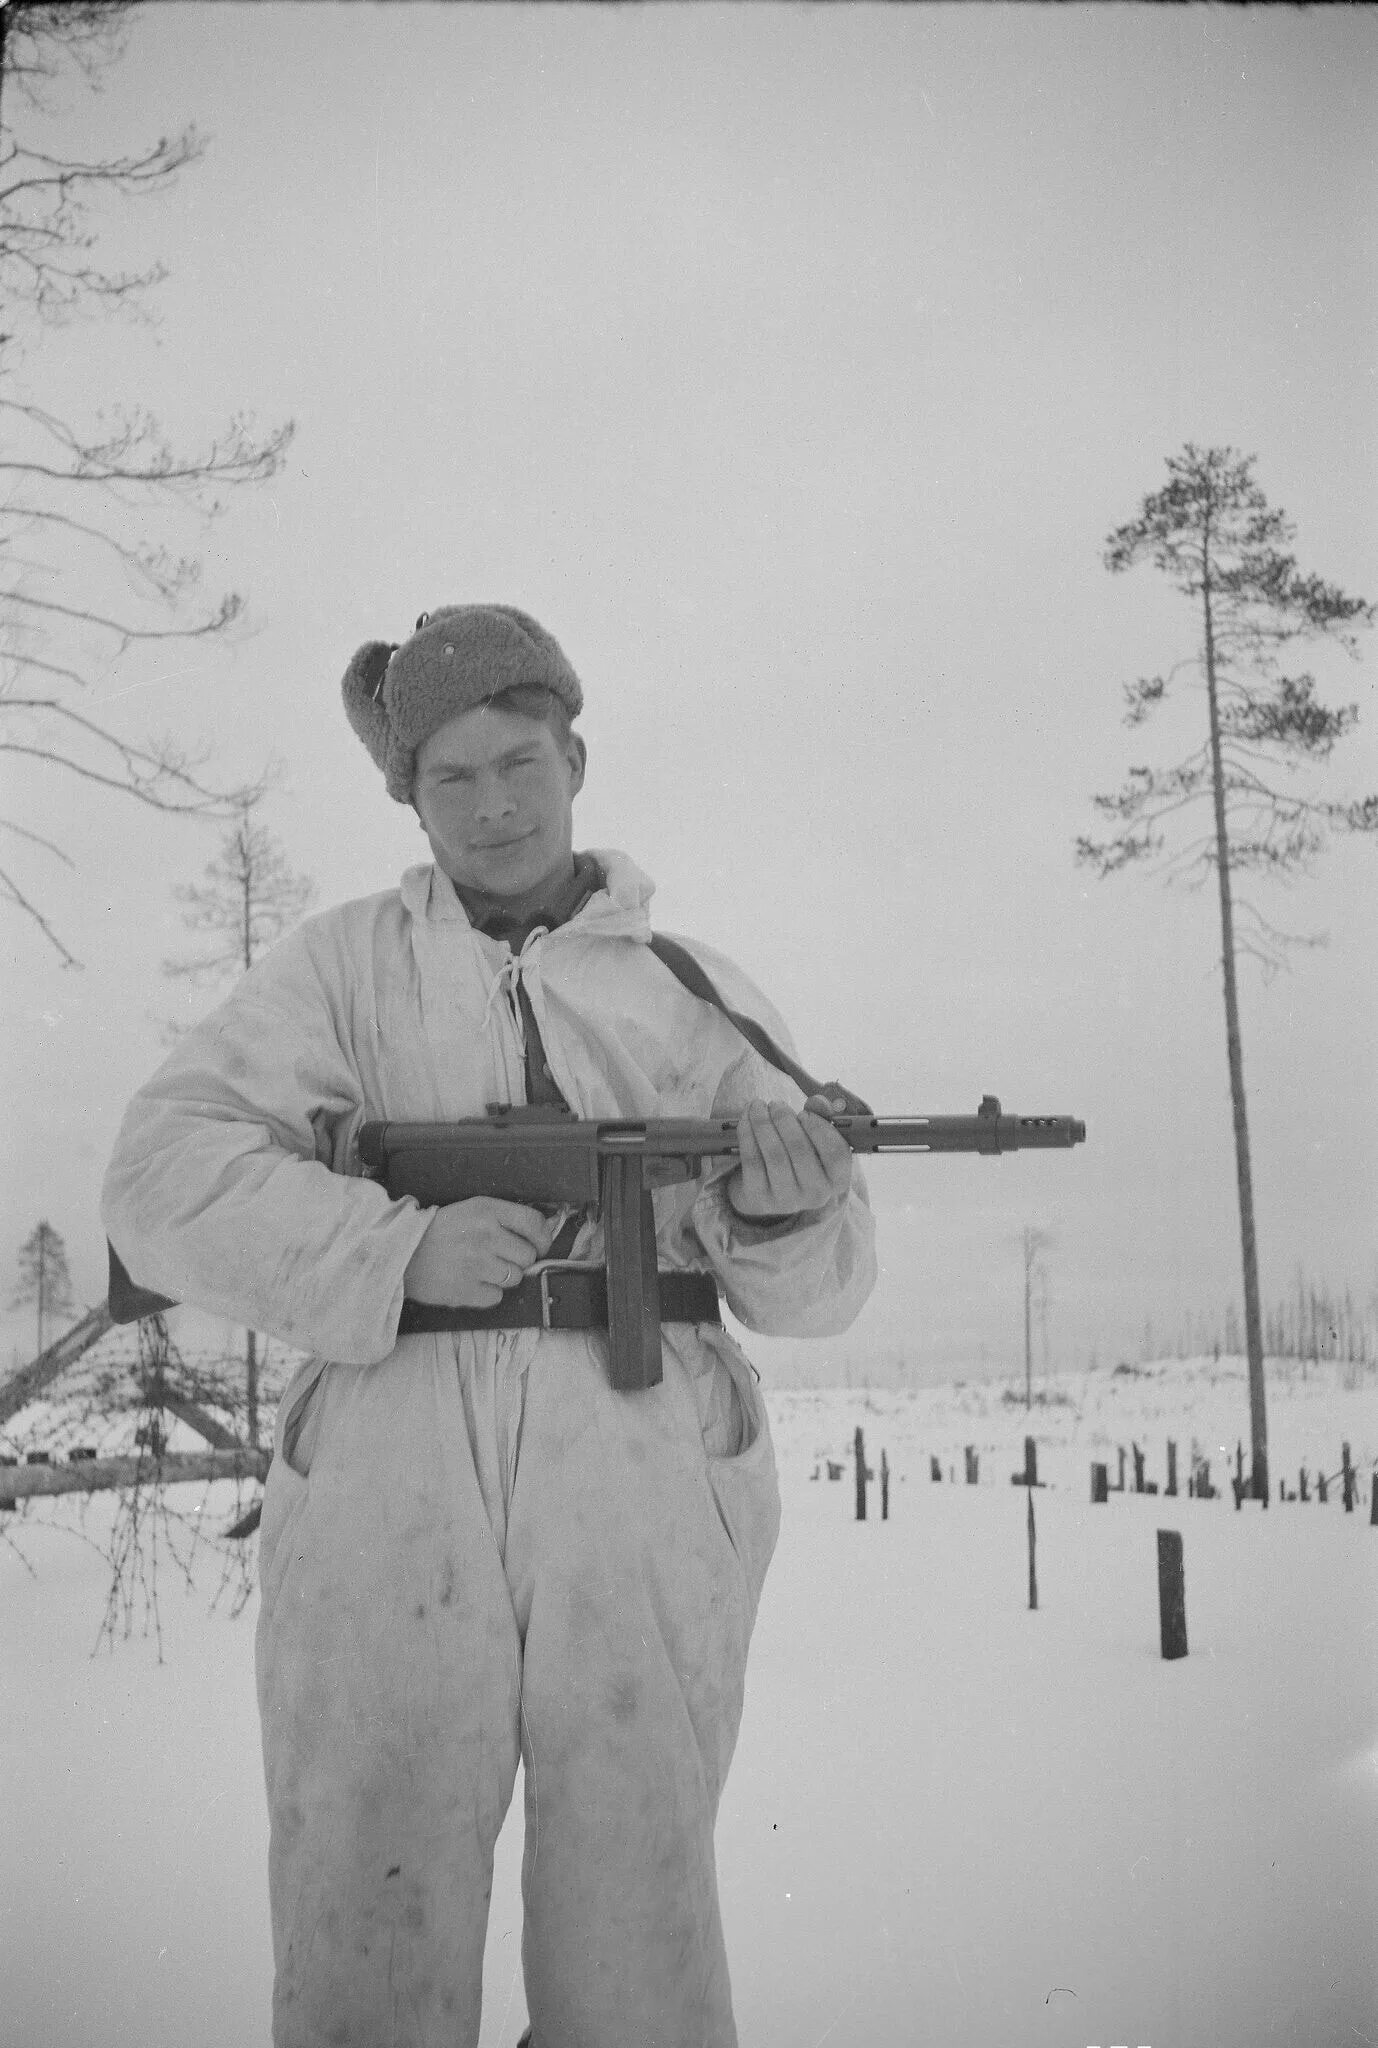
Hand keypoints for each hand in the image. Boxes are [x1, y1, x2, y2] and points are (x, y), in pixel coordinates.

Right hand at [403, 1199, 558, 1307]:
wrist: (401, 1254)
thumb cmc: (438, 1231)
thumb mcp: (470, 1209)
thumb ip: (503, 1217)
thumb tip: (541, 1231)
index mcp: (486, 1210)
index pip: (534, 1223)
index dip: (543, 1237)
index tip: (540, 1244)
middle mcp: (485, 1236)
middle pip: (528, 1255)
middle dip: (517, 1258)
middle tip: (497, 1256)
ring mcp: (477, 1265)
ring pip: (515, 1278)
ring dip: (502, 1276)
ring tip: (480, 1268)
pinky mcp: (468, 1291)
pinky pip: (496, 1297)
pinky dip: (486, 1293)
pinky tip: (470, 1281)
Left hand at [728, 1096, 853, 1219]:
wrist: (769, 1193)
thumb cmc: (799, 1160)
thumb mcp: (815, 1142)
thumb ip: (822, 1117)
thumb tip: (818, 1101)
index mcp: (836, 1180)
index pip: (837, 1154)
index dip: (820, 1129)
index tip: (804, 1113)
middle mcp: (815, 1194)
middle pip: (801, 1151)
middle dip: (784, 1120)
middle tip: (775, 1104)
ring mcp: (786, 1199)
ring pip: (774, 1154)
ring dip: (763, 1123)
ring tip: (757, 1105)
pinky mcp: (759, 1197)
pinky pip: (752, 1160)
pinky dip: (747, 1134)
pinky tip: (746, 1118)